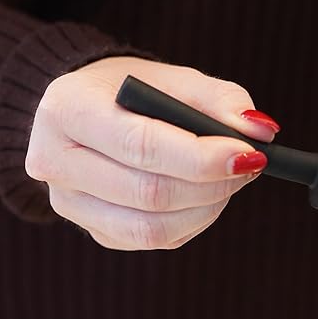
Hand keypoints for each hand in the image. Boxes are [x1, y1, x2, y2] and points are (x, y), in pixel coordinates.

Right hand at [25, 57, 279, 249]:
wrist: (88, 112)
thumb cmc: (132, 92)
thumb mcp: (174, 78)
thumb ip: (220, 100)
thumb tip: (261, 132)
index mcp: (68, 110)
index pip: (142, 147)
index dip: (203, 158)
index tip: (250, 154)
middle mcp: (56, 162)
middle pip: (151, 193)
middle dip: (214, 184)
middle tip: (249, 164)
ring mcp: (71, 205)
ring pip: (154, 228)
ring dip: (208, 207)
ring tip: (231, 179)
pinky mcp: (95, 231)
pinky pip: (156, 240)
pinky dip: (194, 221)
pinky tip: (206, 196)